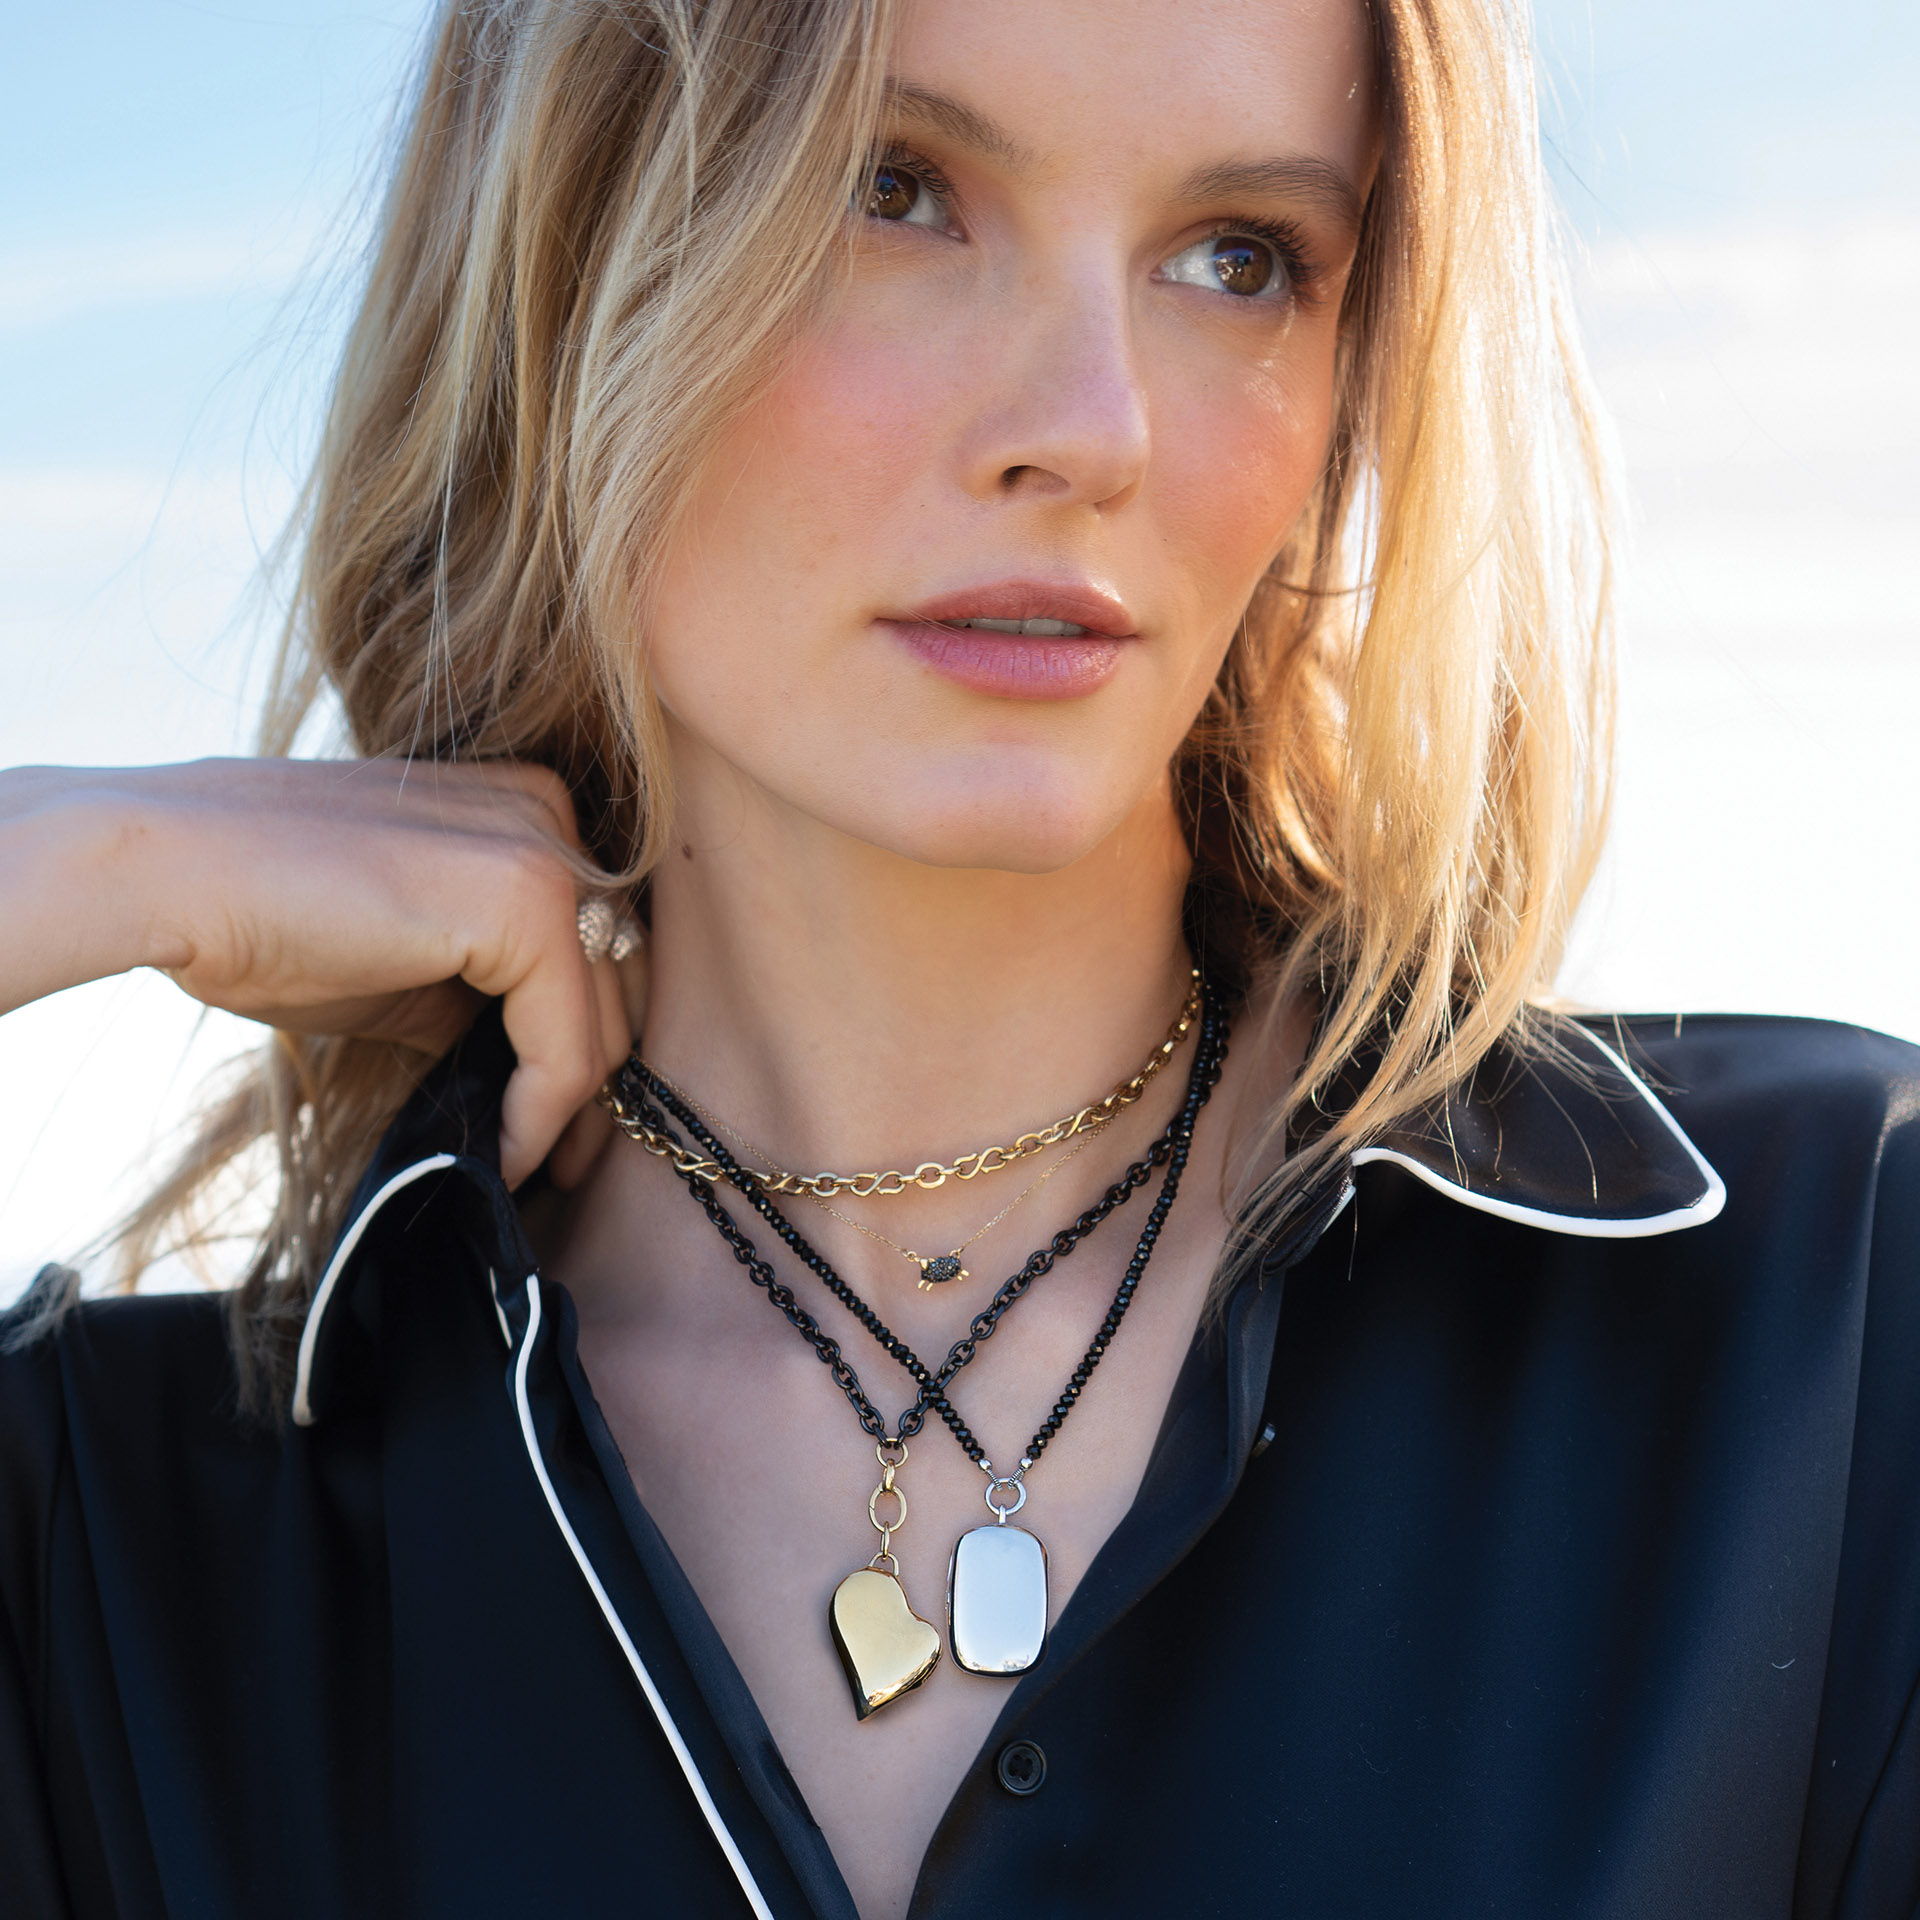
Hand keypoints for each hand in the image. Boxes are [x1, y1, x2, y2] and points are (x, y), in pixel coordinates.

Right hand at [2, 757, 636, 1188]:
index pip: (599, 944)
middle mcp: (553, 813)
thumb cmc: (263, 918)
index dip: (589, 1040)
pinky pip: (568, 1044)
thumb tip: (534, 1070)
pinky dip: (540, 1115)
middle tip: (562, 1162)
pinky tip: (501, 1155)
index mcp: (529, 808)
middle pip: (619, 980)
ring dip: (568, 1112)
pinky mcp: (529, 901)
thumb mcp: (408, 959)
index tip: (559, 1121)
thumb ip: (483, 990)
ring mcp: (547, 850)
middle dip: (598, 1083)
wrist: (165, 875)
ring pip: (603, 1020)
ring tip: (523, 1167)